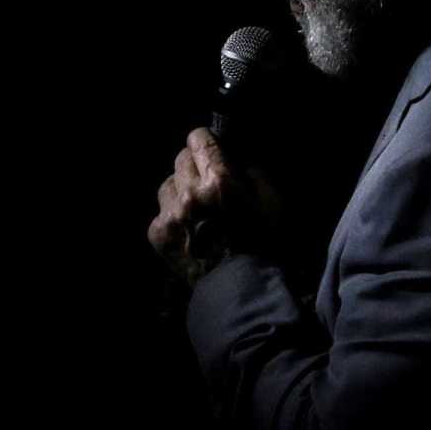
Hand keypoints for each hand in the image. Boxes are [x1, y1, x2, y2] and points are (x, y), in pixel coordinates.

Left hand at [148, 128, 276, 284]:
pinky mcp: (158, 234)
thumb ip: (251, 170)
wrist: (240, 291)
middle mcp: (190, 194)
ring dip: (181, 189)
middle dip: (195, 164)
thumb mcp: (273, 200)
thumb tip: (234, 156)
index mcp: (219, 181)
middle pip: (181, 158)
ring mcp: (170, 215)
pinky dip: (174, 215)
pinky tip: (190, 228)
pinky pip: (162, 211)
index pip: (199, 138)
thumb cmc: (265, 244)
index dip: (208, 142)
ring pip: (168, 183)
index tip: (214, 150)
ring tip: (197, 206)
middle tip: (208, 180)